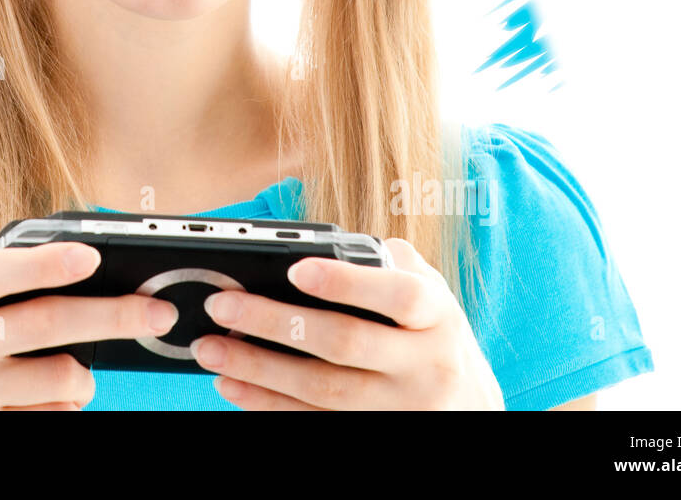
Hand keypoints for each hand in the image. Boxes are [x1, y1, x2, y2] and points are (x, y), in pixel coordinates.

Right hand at [0, 230, 179, 409]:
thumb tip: (45, 234)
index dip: (42, 263)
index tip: (92, 253)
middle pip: (43, 325)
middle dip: (111, 315)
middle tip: (159, 312)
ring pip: (59, 378)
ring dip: (86, 373)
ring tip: (78, 368)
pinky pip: (53, 418)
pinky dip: (67, 406)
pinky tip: (51, 399)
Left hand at [189, 237, 503, 409]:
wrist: (468, 407)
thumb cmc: (433, 334)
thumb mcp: (430, 292)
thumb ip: (389, 263)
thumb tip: (323, 249)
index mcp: (439, 316)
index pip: (398, 295)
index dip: (347, 281)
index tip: (296, 268)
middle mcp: (425, 366)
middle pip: (345, 343)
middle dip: (275, 323)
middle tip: (223, 306)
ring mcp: (399, 407)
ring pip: (322, 390)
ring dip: (259, 370)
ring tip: (212, 349)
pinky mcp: (374, 432)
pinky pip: (314, 421)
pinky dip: (269, 405)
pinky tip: (234, 386)